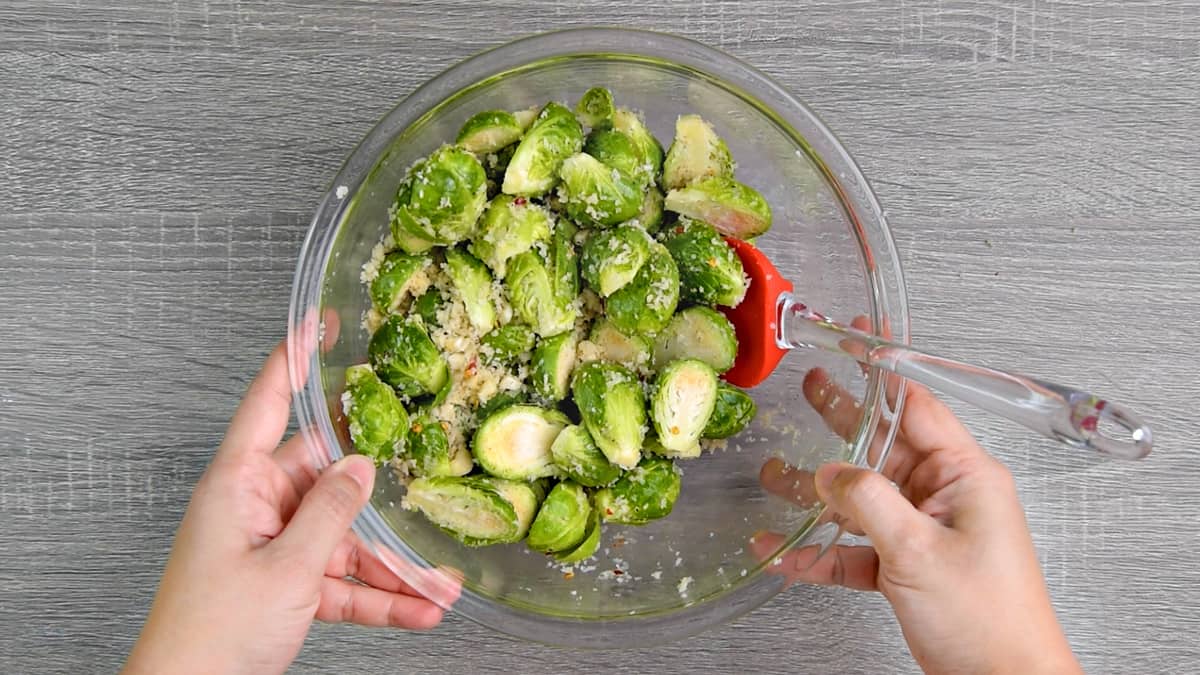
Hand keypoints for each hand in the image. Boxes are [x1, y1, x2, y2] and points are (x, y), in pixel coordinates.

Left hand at [124, 323, 453, 674]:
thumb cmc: (209, 635)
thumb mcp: (286, 571)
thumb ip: (331, 515)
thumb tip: (361, 468)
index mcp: (237, 485)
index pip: (268, 404)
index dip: (295, 360)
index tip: (319, 322)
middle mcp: (255, 508)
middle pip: (329, 483)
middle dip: (381, 502)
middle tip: (427, 482)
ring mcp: (272, 549)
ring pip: (344, 541)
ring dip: (391, 566)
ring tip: (437, 583)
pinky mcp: (285, 586)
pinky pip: (340, 582)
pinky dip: (378, 598)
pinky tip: (417, 609)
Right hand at [754, 365, 1081, 674]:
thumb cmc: (989, 623)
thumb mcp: (919, 552)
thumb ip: (869, 502)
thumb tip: (830, 472)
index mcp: (966, 477)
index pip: (917, 406)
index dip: (883, 369)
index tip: (859, 340)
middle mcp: (946, 497)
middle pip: (884, 444)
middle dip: (843, 417)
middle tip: (813, 386)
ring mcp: (926, 532)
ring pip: (862, 499)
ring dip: (817, 493)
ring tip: (776, 474)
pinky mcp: (908, 568)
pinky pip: (856, 548)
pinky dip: (821, 551)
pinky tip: (785, 553)